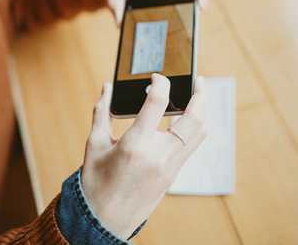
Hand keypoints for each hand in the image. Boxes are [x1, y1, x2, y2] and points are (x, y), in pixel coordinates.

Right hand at [81, 74, 209, 238]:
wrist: (104, 220)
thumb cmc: (96, 182)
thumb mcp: (94, 144)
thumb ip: (102, 112)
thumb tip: (107, 87)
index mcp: (135, 146)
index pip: (157, 104)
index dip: (161, 83)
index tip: (157, 77)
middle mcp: (158, 156)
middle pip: (193, 120)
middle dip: (202, 95)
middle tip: (199, 80)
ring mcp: (170, 168)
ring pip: (200, 135)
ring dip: (203, 113)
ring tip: (199, 97)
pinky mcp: (173, 176)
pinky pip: (192, 147)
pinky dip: (194, 130)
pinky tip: (186, 120)